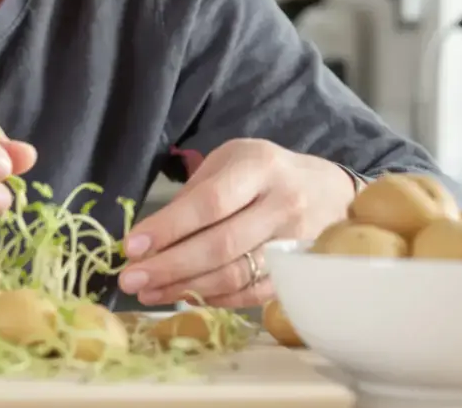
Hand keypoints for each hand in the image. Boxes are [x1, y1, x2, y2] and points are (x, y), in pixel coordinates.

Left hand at [117, 138, 352, 306]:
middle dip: (169, 266)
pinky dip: (215, 299)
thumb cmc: (267, 173)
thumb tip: (150, 237)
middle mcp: (282, 204)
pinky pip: (252, 294)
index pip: (209, 202)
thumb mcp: (231, 161)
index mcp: (259, 167)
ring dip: (186, 288)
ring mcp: (295, 242)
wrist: (331, 191)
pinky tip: (186, 297)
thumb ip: (194, 194)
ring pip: (235, 275)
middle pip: (220, 244)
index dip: (168, 227)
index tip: (131, 247)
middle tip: (130, 280)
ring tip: (149, 292)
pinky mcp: (299, 272)